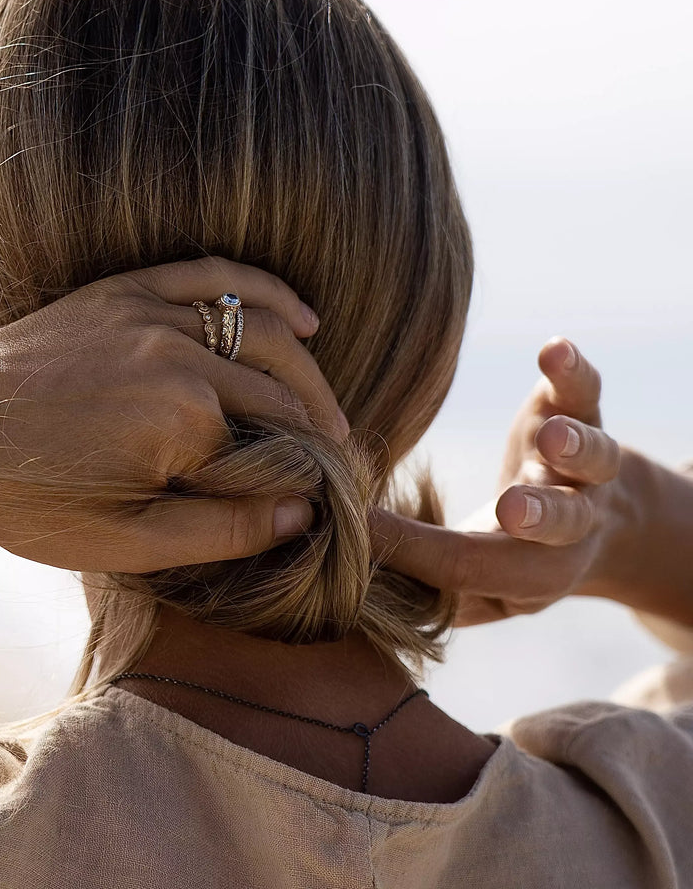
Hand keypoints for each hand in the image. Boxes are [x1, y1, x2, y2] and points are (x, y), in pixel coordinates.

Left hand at [0, 256, 347, 571]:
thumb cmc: (29, 496)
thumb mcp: (122, 542)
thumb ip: (220, 531)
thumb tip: (302, 514)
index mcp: (184, 422)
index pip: (278, 451)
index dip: (306, 481)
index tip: (324, 502)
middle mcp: (180, 357)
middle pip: (282, 392)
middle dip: (318, 432)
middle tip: (339, 463)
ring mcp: (153, 314)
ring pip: (265, 332)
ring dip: (308, 371)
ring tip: (330, 411)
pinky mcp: (128, 290)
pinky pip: (215, 276)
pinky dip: (266, 291)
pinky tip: (302, 316)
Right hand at [372, 338, 622, 625]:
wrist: (604, 527)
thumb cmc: (509, 556)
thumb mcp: (475, 592)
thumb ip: (423, 591)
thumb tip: (337, 587)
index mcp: (530, 574)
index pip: (468, 566)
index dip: (409, 548)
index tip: (354, 526)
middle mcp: (570, 526)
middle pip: (561, 523)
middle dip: (539, 514)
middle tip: (512, 508)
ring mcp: (581, 468)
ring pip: (592, 458)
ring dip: (574, 444)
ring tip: (552, 432)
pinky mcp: (580, 412)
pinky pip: (586, 391)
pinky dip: (573, 371)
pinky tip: (553, 349)